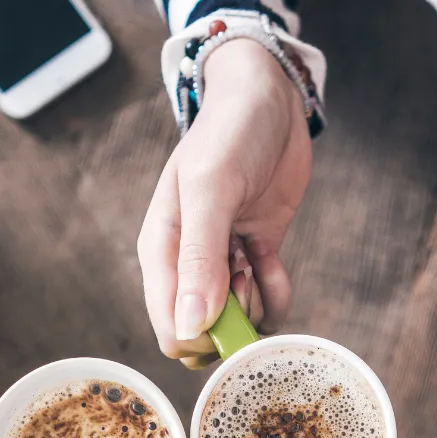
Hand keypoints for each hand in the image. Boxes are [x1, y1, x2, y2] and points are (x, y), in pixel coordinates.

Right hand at [138, 38, 311, 368]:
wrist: (269, 99)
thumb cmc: (231, 133)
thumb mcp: (211, 188)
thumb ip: (199, 258)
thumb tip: (190, 326)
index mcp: (161, 254)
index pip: (171, 330)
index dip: (204, 337)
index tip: (229, 305)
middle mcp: (187, 267)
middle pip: (206, 335)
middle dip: (233, 323)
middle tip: (243, 277)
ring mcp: (221, 265)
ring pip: (238, 325)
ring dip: (255, 304)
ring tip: (256, 260)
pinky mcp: (254, 258)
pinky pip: (265, 304)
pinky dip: (275, 293)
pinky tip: (273, 262)